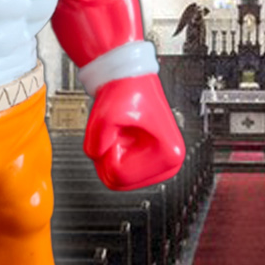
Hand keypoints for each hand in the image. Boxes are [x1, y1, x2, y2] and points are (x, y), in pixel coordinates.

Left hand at [85, 73, 185, 190]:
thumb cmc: (128, 91)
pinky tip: (120, 137)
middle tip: (115, 134)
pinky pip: (119, 174)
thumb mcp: (107, 115)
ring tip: (118, 133)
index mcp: (170, 154)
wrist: (131, 79)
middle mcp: (170, 163)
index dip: (110, 154)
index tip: (118, 134)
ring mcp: (160, 164)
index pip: (122, 177)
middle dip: (107, 158)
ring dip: (108, 157)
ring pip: (117, 181)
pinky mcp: (150, 163)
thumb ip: (95, 141)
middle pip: (120, 184)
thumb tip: (96, 155)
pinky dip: (111, 156)